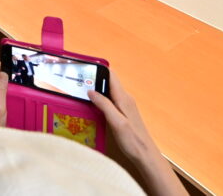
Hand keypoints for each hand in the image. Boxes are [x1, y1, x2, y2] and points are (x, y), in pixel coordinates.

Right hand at [89, 76, 186, 195]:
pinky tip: (91, 106)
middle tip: (77, 81)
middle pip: (108, 82)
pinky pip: (109, 101)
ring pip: (108, 92)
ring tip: (80, 91)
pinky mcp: (123, 114)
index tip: (85, 68)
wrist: (145, 155)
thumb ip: (104, 105)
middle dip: (94, 79)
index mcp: (123, 98)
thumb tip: (91, 90)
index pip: (111, 75)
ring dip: (96, 90)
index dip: (98, 69)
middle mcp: (125, 99)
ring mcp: (124, 106)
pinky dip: (99, 100)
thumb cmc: (132, 140)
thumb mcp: (116, 122)